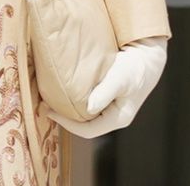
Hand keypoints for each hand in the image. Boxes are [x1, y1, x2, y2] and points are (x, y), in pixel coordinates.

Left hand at [43, 35, 166, 137]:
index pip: (88, 131)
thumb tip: (89, 108)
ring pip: (85, 116)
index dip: (66, 124)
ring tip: (49, 98)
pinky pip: (87, 105)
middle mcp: (113, 117)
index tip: (49, 111)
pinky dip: (73, 101)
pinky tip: (61, 92)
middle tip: (44, 104)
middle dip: (64, 118)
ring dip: (67, 109)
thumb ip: (104, 93)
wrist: (145, 57)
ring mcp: (110, 109)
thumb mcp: (119, 78)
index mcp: (118, 119)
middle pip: (84, 125)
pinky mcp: (106, 99)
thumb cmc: (133, 68)